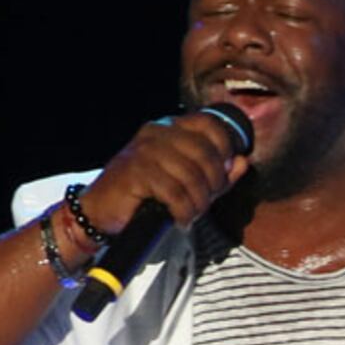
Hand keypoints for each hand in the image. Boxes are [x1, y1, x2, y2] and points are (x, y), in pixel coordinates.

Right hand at [75, 111, 251, 241]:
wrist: (101, 212)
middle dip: (213, 184)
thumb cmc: (146, 197)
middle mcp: (157, 133)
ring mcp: (145, 150)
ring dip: (198, 203)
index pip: (210, 124)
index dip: (224, 149)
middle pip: (205, 153)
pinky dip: (182, 212)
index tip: (222, 175)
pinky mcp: (136, 171)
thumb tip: (243, 162)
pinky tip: (178, 220)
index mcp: (170, 128)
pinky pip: (175, 193)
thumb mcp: (187, 183)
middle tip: (204, 203)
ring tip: (190, 214)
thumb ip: (217, 173)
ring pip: (192, 176)